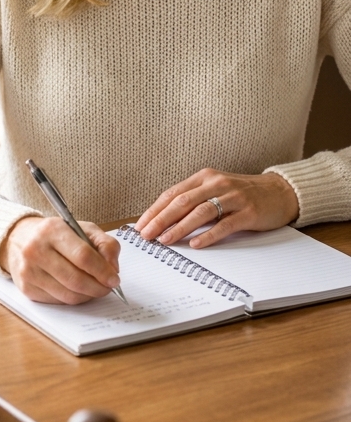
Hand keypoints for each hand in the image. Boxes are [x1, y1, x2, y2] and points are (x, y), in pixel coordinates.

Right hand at [0, 215, 121, 304]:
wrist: (18, 239)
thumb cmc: (54, 234)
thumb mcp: (82, 229)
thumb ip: (104, 244)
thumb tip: (113, 268)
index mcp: (52, 230)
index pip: (83, 256)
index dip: (103, 271)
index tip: (114, 279)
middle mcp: (36, 250)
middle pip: (76, 279)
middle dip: (98, 287)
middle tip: (108, 288)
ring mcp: (29, 271)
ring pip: (68, 295)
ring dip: (88, 296)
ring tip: (95, 288)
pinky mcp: (27, 288)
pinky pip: (58, 301)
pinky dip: (73, 298)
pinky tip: (77, 290)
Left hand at [135, 168, 299, 249]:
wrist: (280, 192)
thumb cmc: (242, 194)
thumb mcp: (215, 191)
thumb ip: (193, 201)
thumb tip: (163, 221)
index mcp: (204, 177)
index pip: (173, 194)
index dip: (155, 210)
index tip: (140, 226)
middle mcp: (217, 184)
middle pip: (183, 202)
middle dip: (161, 219)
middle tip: (146, 235)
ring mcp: (233, 197)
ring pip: (200, 212)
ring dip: (179, 227)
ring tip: (164, 240)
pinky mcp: (248, 212)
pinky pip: (225, 224)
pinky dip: (209, 235)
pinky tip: (196, 244)